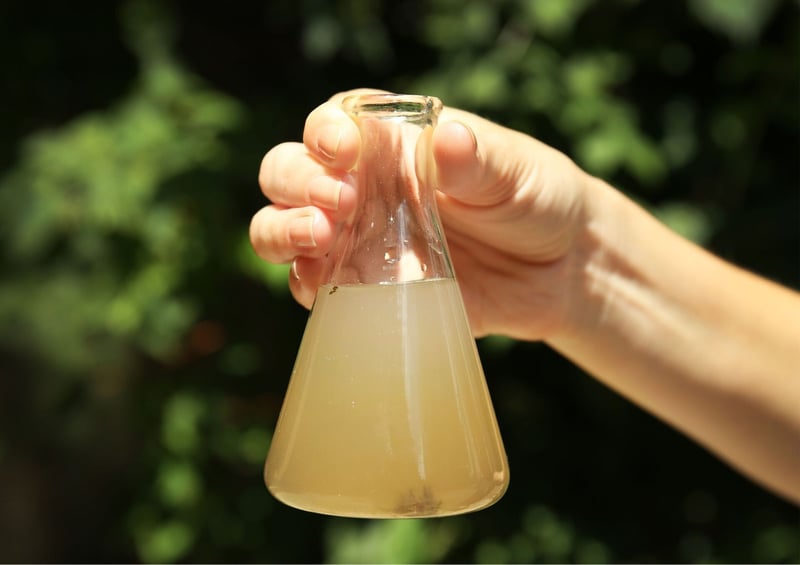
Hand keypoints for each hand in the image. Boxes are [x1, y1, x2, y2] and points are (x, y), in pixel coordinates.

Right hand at [250, 89, 591, 340]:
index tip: (345, 150)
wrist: (557, 270)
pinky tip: (322, 284)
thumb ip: (477, 159)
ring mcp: (357, 239)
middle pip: (288, 172)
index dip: (325, 131)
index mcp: (390, 143)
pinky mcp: (365, 289)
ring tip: (320, 238)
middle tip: (341, 203)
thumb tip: (445, 140)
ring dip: (283, 231)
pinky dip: (305, 284)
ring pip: (281, 227)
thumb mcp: (514, 170)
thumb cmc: (534, 199)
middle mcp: (362, 186)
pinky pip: (314, 285)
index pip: (332, 123)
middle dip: (298, 183)